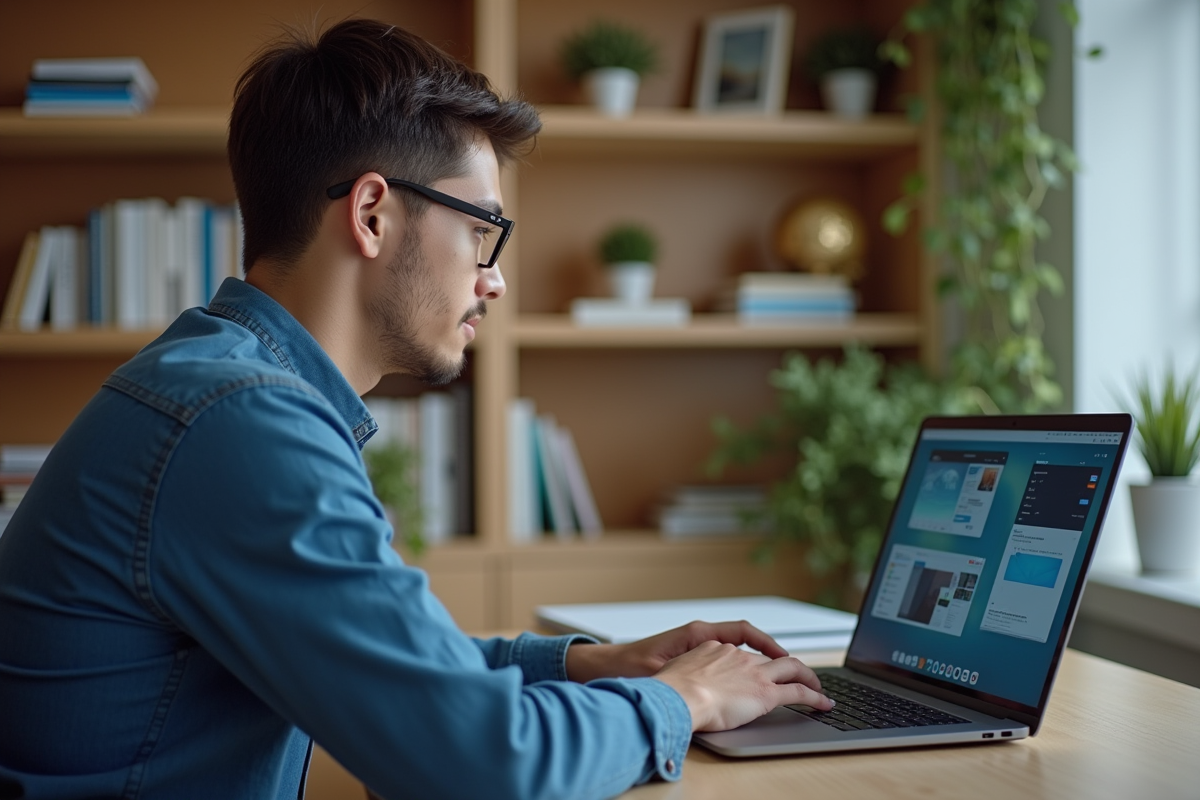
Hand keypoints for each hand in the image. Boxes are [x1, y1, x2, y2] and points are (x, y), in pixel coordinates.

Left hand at [565, 620, 793, 682]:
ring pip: (736, 650)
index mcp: (696, 633)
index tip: (786, 657)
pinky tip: (747, 686)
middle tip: (796, 671)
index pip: (743, 631)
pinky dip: (741, 668)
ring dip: (758, 661)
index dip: (768, 643)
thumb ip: (683, 673)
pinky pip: (725, 659)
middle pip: (746, 639)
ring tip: (779, 679)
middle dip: (771, 654)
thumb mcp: (660, 670)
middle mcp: (699, 636)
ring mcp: (696, 646)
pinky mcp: (690, 658)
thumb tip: (706, 682)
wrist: (606, 667)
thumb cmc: (628, 667)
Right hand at [652, 641, 833, 731]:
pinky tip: (823, 704)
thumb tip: (682, 687)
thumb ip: (684, 677)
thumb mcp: (674, 674)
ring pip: (792, 669)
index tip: (759, 667)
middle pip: (771, 656)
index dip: (755, 661)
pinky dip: (814, 697)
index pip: (742, 653)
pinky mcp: (767, 693)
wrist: (680, 694)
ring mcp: (755, 673)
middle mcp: (739, 656)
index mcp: (715, 648)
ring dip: (808, 677)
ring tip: (817, 688)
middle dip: (789, 665)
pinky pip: (798, 692)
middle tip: (799, 674)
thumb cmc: (670, 690)